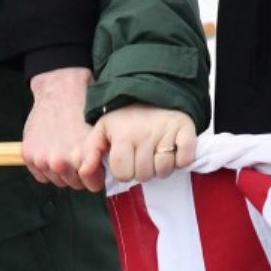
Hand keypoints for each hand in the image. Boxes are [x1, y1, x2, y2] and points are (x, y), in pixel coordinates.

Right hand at [23, 67, 92, 189]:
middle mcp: (61, 161)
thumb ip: (99, 155)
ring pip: (57, 180)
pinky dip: (46, 169)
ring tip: (67, 154)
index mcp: (82, 156)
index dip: (96, 177)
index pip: (92, 184)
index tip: (96, 171)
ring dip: (63, 172)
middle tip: (81, 160)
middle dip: (80, 174)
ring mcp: (42, 159)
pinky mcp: (29, 154)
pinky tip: (53, 153)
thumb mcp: (99, 131)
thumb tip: (104, 171)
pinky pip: (41, 176)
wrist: (59, 88)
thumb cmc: (83, 106)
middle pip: (74, 184)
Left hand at [74, 105, 197, 191]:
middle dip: (142, 171)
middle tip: (142, 158)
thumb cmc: (126, 118)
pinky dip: (181, 161)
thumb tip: (85, 177)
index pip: (123, 173)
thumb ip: (89, 153)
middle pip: (144, 174)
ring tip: (157, 155)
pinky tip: (173, 152)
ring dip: (161, 168)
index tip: (126, 162)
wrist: (153, 93)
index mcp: (123, 135)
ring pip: (164, 170)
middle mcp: (145, 134)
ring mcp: (167, 132)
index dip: (124, 172)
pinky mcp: (185, 129)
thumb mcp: (102, 131)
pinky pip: (184, 159)